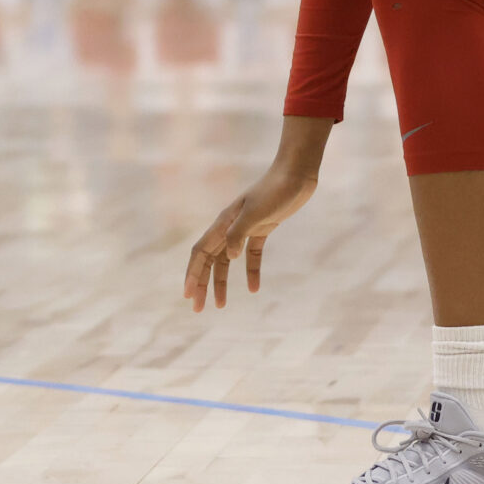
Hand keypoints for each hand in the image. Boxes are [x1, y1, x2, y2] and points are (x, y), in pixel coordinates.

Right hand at [184, 126, 327, 310]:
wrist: (296, 174)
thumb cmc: (275, 190)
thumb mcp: (256, 213)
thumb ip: (239, 234)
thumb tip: (229, 258)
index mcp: (223, 223)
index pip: (200, 253)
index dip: (192, 274)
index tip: (187, 296)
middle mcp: (229, 227)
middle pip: (209, 260)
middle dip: (201, 284)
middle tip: (197, 309)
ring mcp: (245, 228)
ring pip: (227, 260)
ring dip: (221, 282)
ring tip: (221, 306)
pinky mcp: (262, 229)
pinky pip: (251, 255)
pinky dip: (250, 272)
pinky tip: (254, 289)